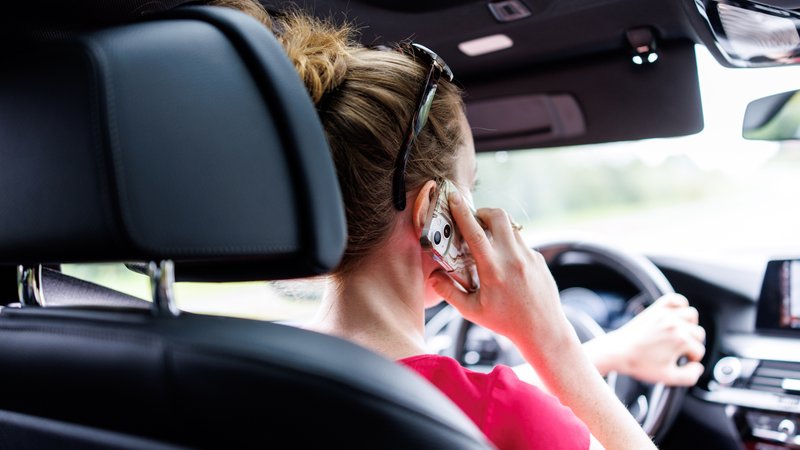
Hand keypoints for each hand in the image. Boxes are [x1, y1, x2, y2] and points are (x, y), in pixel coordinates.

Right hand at [429, 190, 574, 354]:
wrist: (543, 329)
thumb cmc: (505, 322)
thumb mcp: (472, 311)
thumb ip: (449, 292)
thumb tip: (432, 276)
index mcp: (493, 269)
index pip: (475, 232)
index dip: (462, 212)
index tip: (453, 197)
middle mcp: (513, 258)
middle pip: (498, 216)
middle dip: (482, 212)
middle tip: (473, 222)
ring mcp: (529, 256)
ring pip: (510, 226)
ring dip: (496, 227)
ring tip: (486, 243)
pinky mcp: (538, 258)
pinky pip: (520, 242)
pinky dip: (508, 244)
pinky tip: (504, 264)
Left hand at [589, 294, 705, 385]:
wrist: (617, 352)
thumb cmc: (640, 364)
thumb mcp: (667, 377)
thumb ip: (689, 376)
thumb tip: (698, 367)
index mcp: (680, 340)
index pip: (698, 351)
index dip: (691, 360)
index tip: (679, 363)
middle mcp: (675, 324)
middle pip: (698, 333)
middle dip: (692, 344)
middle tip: (678, 352)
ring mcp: (665, 314)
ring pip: (691, 315)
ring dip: (690, 325)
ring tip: (680, 335)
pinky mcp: (655, 309)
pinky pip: (674, 299)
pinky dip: (679, 304)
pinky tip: (677, 315)